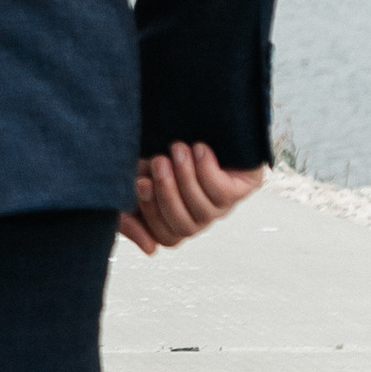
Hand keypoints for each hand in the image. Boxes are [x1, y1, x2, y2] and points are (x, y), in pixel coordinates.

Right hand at [118, 142, 265, 255]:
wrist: (193, 121)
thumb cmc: (161, 155)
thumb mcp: (134, 183)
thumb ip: (129, 218)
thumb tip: (150, 250)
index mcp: (176, 222)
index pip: (165, 236)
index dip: (151, 213)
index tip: (141, 182)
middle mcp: (200, 220)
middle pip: (183, 227)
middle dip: (168, 194)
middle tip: (158, 162)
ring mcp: (222, 208)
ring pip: (203, 210)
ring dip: (187, 178)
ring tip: (177, 149)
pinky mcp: (241, 189)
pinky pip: (223, 193)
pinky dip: (207, 171)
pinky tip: (199, 149)